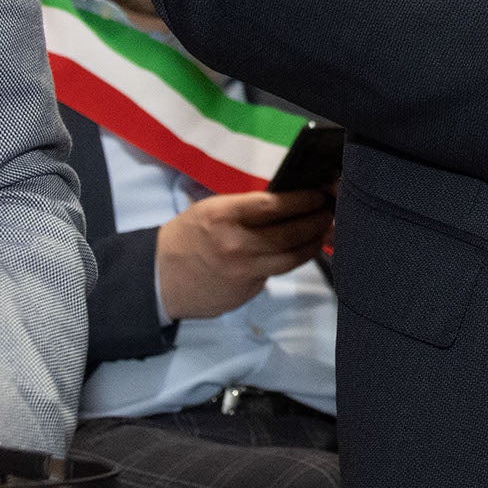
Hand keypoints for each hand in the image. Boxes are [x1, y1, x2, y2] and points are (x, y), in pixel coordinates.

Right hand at [155, 188, 332, 321]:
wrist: (158, 279)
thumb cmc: (188, 236)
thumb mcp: (211, 210)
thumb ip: (247, 207)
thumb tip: (289, 201)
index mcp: (223, 217)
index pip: (274, 205)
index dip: (303, 199)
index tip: (319, 195)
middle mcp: (235, 245)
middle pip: (289, 233)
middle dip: (316, 221)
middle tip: (329, 213)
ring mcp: (242, 272)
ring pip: (290, 258)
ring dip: (312, 244)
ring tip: (322, 233)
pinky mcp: (246, 292)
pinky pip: (274, 274)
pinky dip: (288, 262)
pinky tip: (297, 252)